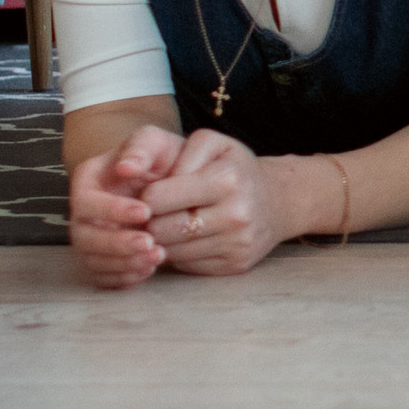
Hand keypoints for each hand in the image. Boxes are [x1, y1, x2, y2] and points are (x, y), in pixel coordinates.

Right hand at [67, 124, 184, 289]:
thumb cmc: (158, 158)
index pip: (87, 201)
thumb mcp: (153, 142)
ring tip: (157, 257)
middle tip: (149, 243)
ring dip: (123, 264)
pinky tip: (148, 270)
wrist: (169, 180)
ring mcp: (90, 238)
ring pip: (93, 261)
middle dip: (116, 244)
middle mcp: (83, 213)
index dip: (112, 210)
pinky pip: (103, 277)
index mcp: (87, 182)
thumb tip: (125, 167)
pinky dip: (123, 279)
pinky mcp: (102, 259)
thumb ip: (140, 149)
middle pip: (84, 237)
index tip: (146, 212)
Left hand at [137, 129, 295, 276]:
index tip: (148, 192)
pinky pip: (188, 265)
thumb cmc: (231, 167)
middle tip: (152, 212)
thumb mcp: (210, 143)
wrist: (275, 200)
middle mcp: (235, 214)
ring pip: (172, 251)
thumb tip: (132, 173)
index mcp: (226, 179)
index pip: (157, 198)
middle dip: (150, 221)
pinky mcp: (235, 265)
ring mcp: (237, 243)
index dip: (144, 196)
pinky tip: (185, 238)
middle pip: (162, 230)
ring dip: (162, 239)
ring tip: (167, 223)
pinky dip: (180, 253)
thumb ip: (175, 151)